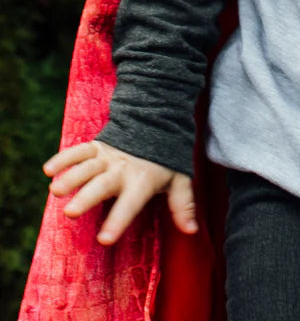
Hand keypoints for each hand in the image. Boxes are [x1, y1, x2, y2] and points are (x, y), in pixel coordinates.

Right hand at [43, 139, 196, 244]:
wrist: (157, 120)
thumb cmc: (165, 158)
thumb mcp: (179, 179)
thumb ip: (183, 204)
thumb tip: (192, 231)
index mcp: (142, 180)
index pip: (130, 203)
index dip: (118, 220)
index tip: (104, 240)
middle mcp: (123, 169)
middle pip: (103, 184)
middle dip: (87, 197)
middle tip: (70, 211)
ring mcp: (108, 156)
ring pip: (87, 166)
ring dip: (71, 177)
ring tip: (55, 191)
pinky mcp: (97, 146)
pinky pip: (79, 150)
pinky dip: (64, 158)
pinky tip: (48, 170)